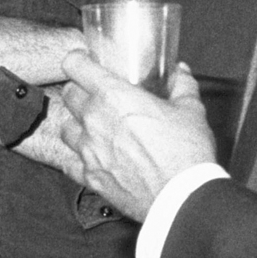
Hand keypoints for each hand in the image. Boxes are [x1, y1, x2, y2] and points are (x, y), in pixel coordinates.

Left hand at [59, 55, 217, 220]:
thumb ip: (182, 86)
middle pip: (69, 95)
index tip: (81, 61)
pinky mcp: (90, 176)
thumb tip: (181, 73)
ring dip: (75, 124)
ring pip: (65, 127)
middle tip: (93, 94)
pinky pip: (69, 162)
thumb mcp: (191, 111)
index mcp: (114, 96)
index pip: (76, 66)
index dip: (77, 60)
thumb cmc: (186, 153)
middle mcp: (94, 120)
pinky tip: (89, 156)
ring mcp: (88, 150)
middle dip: (78, 90)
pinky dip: (76, 158)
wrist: (182, 197)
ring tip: (91, 126)